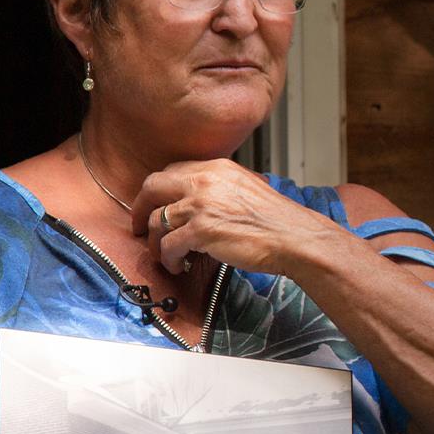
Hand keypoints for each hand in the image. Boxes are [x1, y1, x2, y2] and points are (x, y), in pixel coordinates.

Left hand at [132, 159, 335, 275]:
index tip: (155, 206)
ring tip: (166, 256)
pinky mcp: (201, 231)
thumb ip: (220, 188)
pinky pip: (168, 245)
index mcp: (216, 168)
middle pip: (152, 187)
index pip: (171, 171)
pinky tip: (179, 265)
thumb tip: (199, 203)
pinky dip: (169, 259)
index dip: (158, 191)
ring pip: (156, 221)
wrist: (293, 236)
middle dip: (140, 210)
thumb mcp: (246, 188)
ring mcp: (200, 205)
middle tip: (140, 228)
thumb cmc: (275, 220)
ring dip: (156, 242)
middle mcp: (204, 180)